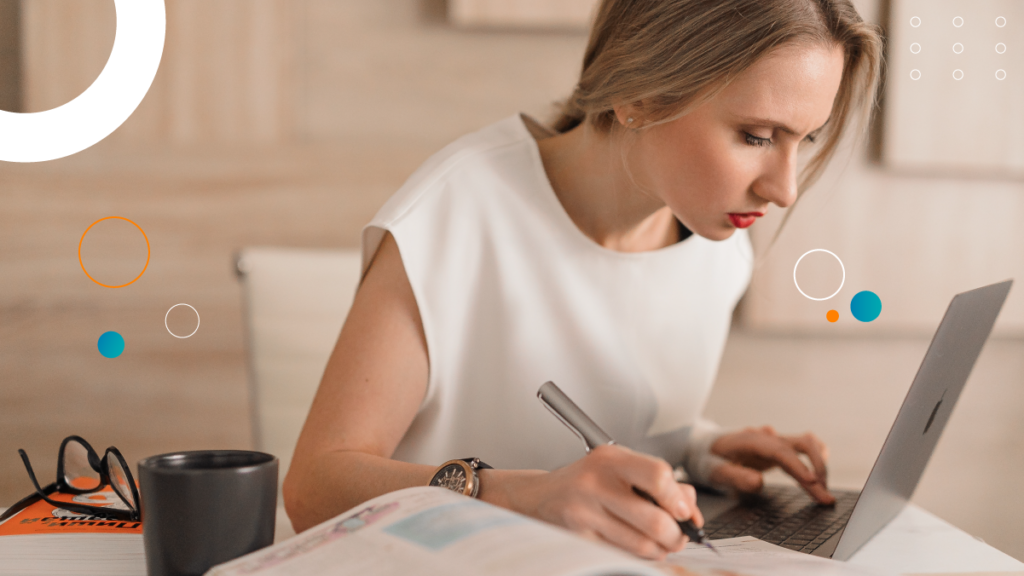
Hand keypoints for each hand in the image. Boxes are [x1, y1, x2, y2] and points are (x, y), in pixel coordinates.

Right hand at [481, 445, 702, 559]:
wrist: (538, 497)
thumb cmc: (586, 481)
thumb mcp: (619, 468)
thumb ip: (658, 481)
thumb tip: (690, 505)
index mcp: (610, 459)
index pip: (658, 476)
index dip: (679, 499)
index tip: (685, 511)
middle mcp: (595, 484)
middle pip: (655, 520)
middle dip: (675, 535)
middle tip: (678, 536)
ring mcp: (584, 514)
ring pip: (641, 545)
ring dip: (660, 550)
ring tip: (659, 544)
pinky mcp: (578, 539)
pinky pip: (621, 555)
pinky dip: (637, 557)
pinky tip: (635, 547)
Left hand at [708, 425, 834, 503]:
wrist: (704, 445)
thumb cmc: (709, 458)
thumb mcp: (713, 471)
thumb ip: (734, 476)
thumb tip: (759, 483)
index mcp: (752, 440)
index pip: (781, 452)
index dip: (799, 466)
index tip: (813, 483)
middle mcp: (768, 437)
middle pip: (803, 444)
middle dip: (818, 469)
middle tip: (825, 497)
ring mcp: (775, 440)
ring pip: (808, 444)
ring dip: (820, 465)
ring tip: (823, 491)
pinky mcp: (779, 447)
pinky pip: (804, 448)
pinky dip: (816, 460)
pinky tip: (818, 478)